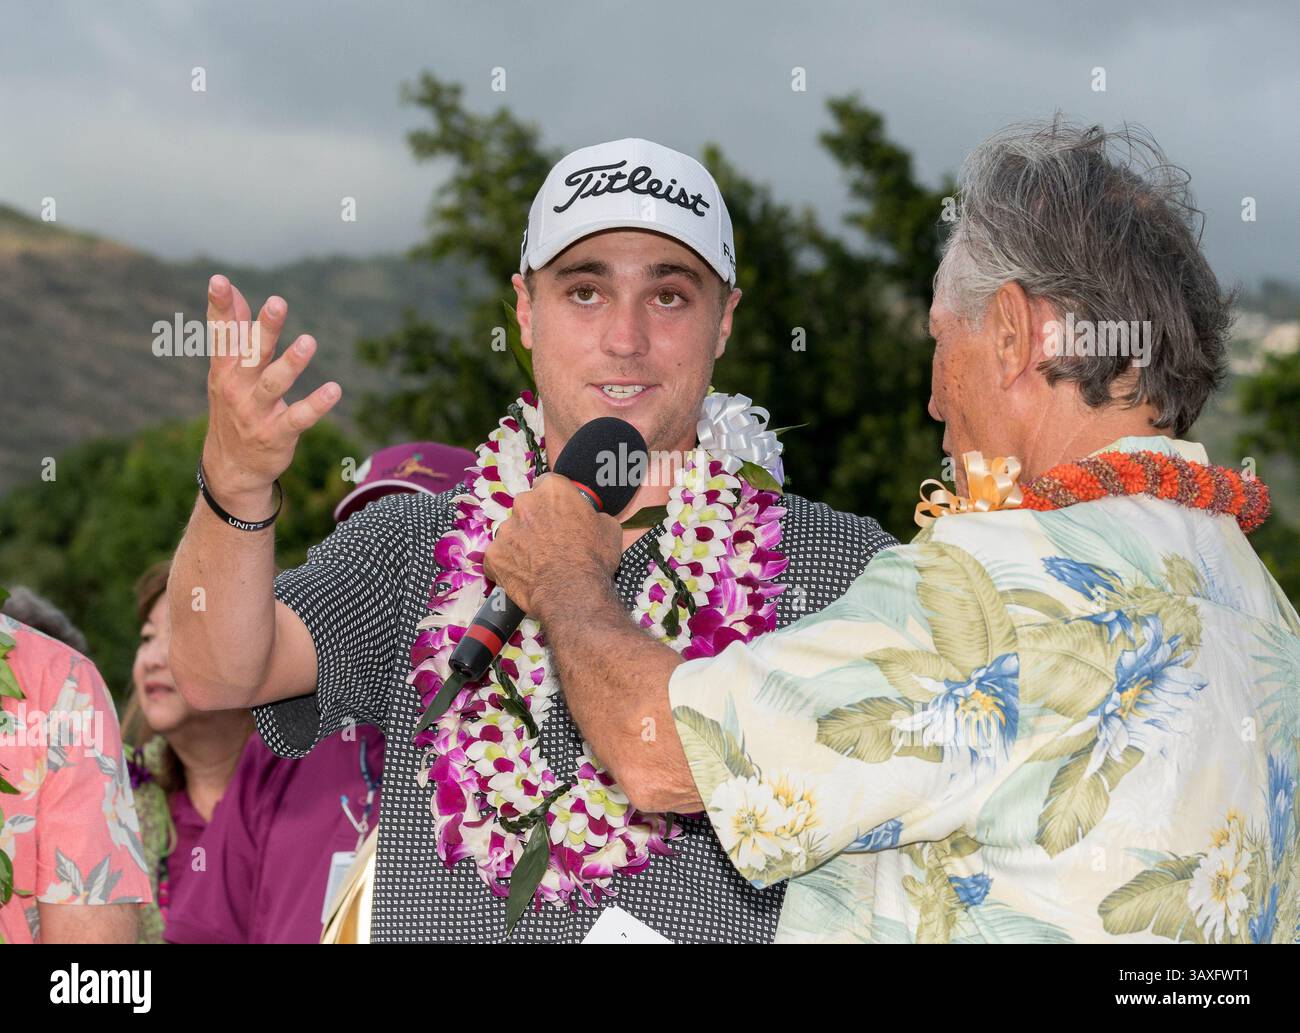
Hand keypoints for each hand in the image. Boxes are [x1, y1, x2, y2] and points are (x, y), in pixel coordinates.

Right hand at [200, 274, 341, 509]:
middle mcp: (237, 388)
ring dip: (292, 363)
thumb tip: (232, 288)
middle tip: (278, 303)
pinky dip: (316, 404)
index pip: (222, 334)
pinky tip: (334, 390)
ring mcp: (256, 413)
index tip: (219, 280)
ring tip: (309, 342)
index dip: (220, 307)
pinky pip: (299, 417)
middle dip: (264, 329)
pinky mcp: (277, 434)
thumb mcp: (226, 372)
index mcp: (224, 370)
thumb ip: (233, 331)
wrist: (231, 469)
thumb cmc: (233, 408)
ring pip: (274, 384)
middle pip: (251, 353)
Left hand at [483, 473, 622, 616]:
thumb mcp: (609, 528)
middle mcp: (524, 503)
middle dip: (536, 520)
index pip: (548, 485)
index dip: (555, 501)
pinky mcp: (493, 554)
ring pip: (512, 532)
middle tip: (550, 541)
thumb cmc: (593, 559)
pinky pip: (499, 556)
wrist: (572, 593)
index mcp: (553, 490)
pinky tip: (523, 576)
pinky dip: (508, 564)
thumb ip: (593, 515)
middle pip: (527, 507)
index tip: (560, 514)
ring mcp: (505, 529)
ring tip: (537, 562)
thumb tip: (591, 518)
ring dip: (521, 542)